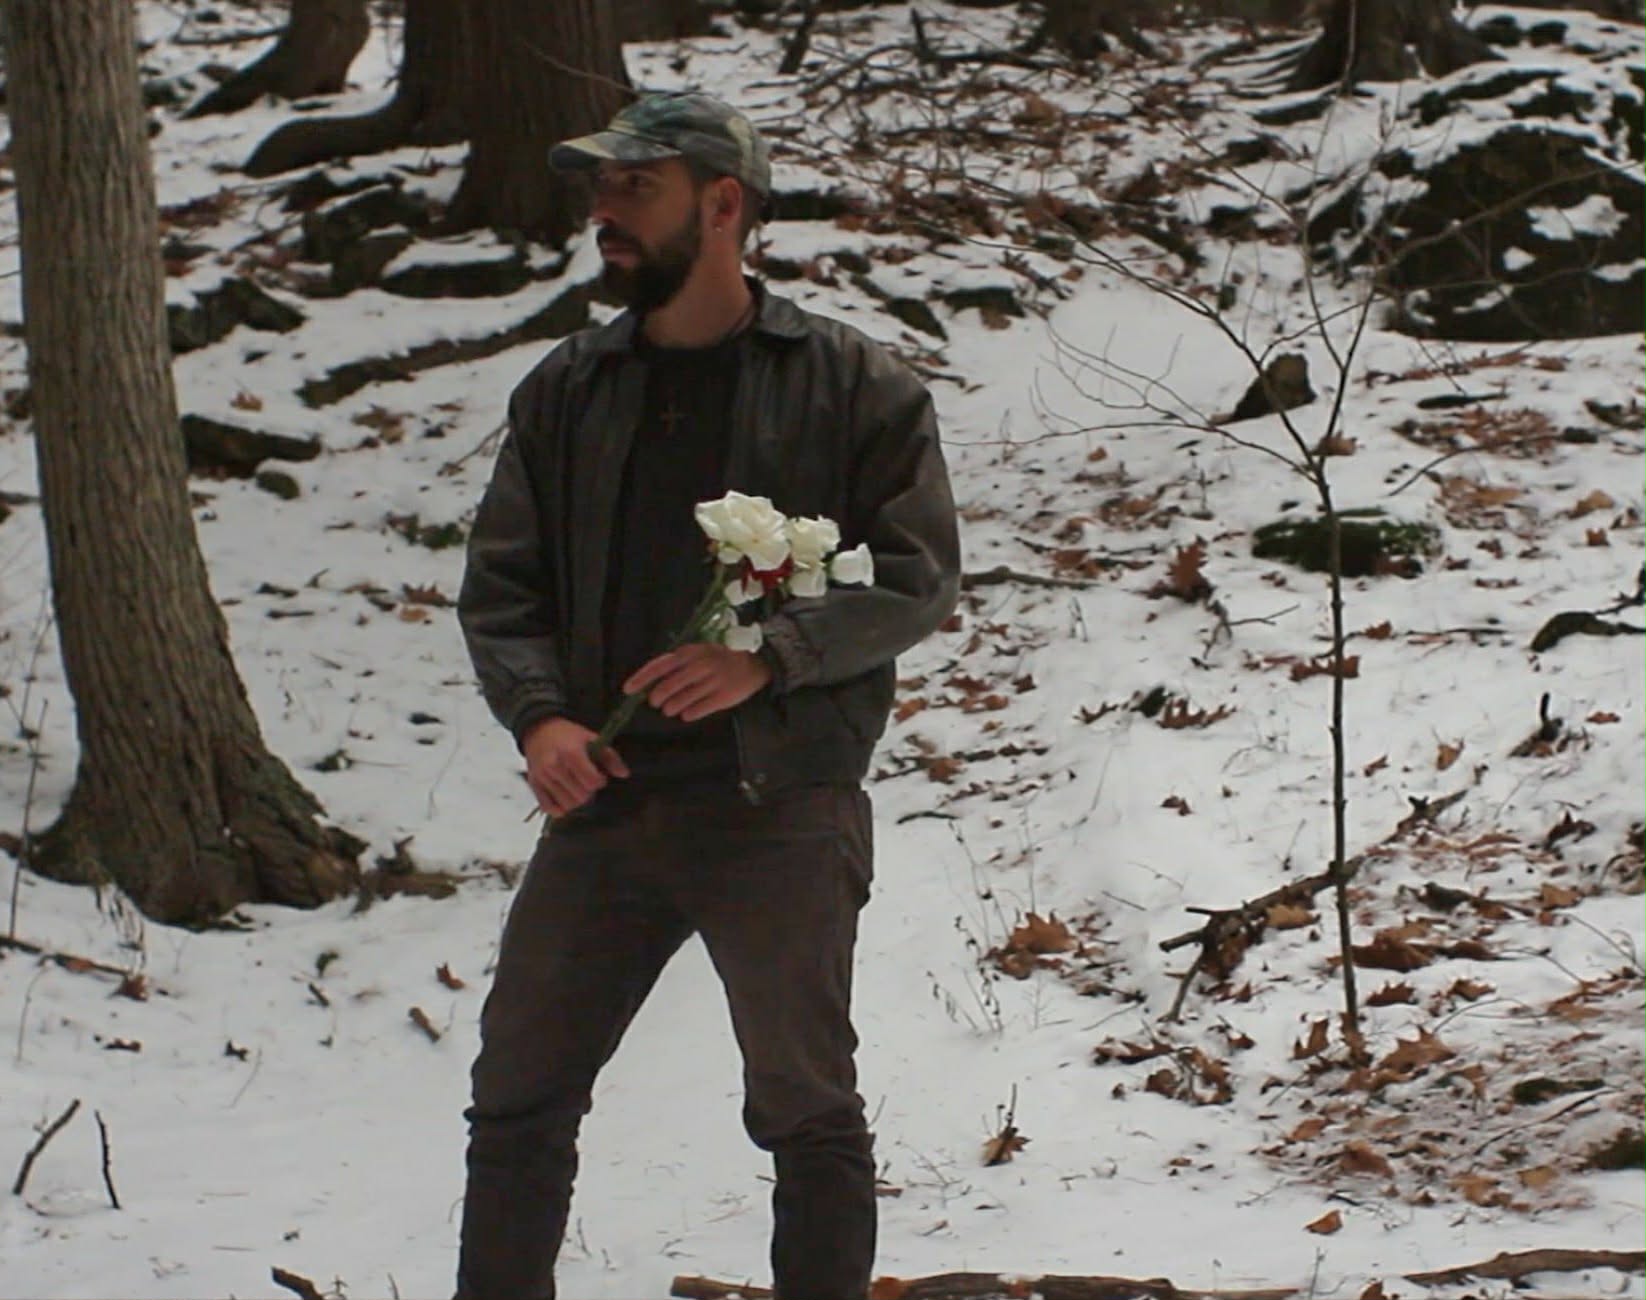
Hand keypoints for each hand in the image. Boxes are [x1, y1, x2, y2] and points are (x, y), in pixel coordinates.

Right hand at [521, 717, 628, 817]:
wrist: (539, 730)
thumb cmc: (568, 735)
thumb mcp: (591, 739)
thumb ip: (610, 757)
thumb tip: (624, 774)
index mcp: (571, 753)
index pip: (592, 782)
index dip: (600, 780)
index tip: (598, 775)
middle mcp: (554, 766)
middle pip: (581, 796)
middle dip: (589, 791)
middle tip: (586, 781)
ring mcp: (542, 777)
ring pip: (567, 804)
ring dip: (576, 800)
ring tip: (576, 787)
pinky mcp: (534, 785)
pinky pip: (549, 808)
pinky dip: (559, 807)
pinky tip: (564, 796)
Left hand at [623, 643, 771, 723]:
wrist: (755, 664)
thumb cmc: (719, 659)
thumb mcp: (698, 653)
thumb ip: (676, 665)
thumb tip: (650, 684)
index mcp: (690, 652)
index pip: (659, 665)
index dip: (642, 678)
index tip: (628, 690)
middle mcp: (700, 665)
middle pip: (668, 686)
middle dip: (657, 698)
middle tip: (657, 703)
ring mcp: (712, 681)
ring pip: (680, 701)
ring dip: (671, 708)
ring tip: (671, 709)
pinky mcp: (723, 697)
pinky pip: (696, 711)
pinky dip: (688, 714)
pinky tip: (687, 713)